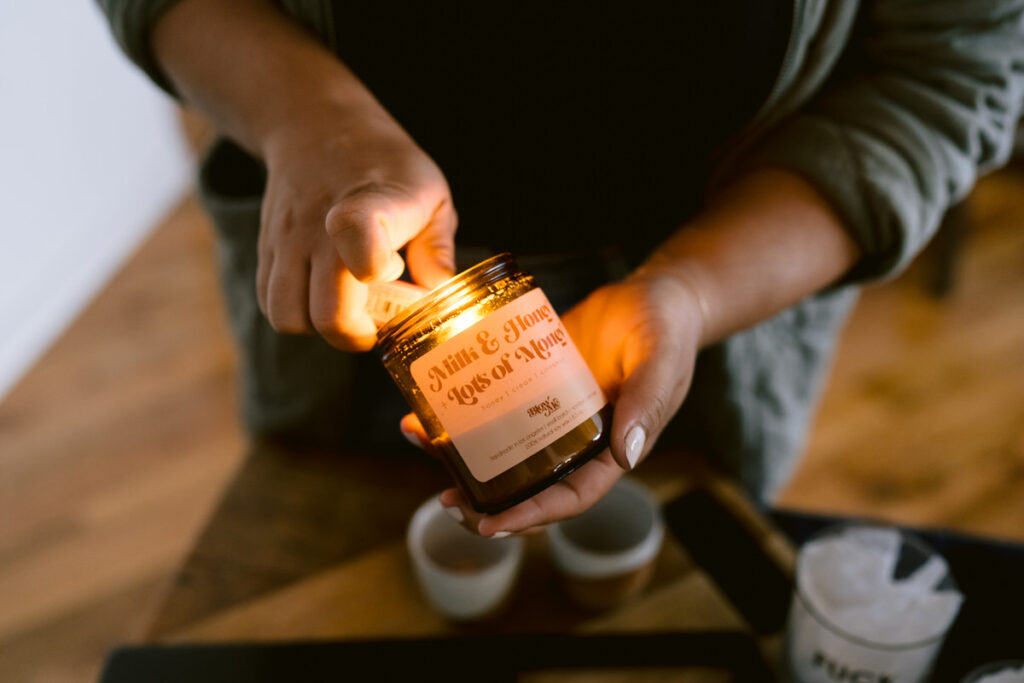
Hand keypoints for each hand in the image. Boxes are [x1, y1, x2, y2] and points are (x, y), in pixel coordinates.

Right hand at [257, 106, 455, 349]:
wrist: (316, 126)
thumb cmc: (386, 166)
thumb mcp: (430, 194)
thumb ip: (437, 249)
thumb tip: (436, 295)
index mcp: (371, 203)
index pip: (356, 234)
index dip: (373, 267)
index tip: (394, 269)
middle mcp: (319, 225)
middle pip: (327, 313)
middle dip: (359, 333)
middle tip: (380, 317)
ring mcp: (287, 240)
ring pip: (288, 317)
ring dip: (320, 327)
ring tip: (348, 306)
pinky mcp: (266, 250)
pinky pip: (271, 304)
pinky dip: (297, 314)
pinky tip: (324, 294)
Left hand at [401, 268, 704, 535]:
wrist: (653, 295)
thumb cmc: (667, 331)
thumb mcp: (662, 362)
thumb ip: (646, 403)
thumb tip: (625, 455)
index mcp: (613, 449)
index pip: (571, 498)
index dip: (532, 516)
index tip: (491, 525)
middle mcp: (579, 441)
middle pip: (531, 487)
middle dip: (490, 503)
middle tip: (449, 504)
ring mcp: (552, 414)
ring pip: (506, 451)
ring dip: (465, 458)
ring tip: (423, 447)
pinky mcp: (533, 384)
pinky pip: (497, 408)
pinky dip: (464, 412)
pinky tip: (429, 407)